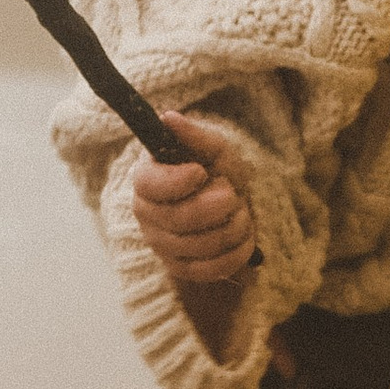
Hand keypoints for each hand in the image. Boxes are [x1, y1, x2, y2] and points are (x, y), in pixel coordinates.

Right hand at [130, 112, 256, 289]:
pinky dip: (236, 252)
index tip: (201, 173)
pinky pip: (210, 270)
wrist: (232, 201)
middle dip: (217, 205)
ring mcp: (162, 245)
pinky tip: (243, 236)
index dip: (177, 181)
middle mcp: (147, 214)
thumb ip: (194, 135)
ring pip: (198, 246)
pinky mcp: (181, 268)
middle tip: (232, 194)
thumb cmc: (217, 171)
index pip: (149, 185)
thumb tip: (169, 118)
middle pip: (177, 219)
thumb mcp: (213, 149)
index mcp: (147, 179)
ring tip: (239, 212)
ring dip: (233, 226)